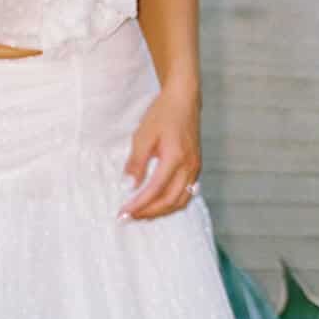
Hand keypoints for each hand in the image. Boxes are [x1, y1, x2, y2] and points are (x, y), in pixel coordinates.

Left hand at [120, 87, 201, 220]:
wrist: (184, 100)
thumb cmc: (163, 114)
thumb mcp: (143, 136)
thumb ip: (136, 163)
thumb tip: (128, 186)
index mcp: (175, 158)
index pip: (155, 191)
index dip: (138, 205)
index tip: (123, 213)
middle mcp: (189, 167)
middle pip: (170, 201)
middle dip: (148, 213)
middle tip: (128, 218)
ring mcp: (195, 168)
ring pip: (181, 201)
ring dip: (161, 211)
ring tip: (142, 214)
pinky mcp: (196, 167)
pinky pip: (186, 193)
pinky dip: (171, 203)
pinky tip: (158, 203)